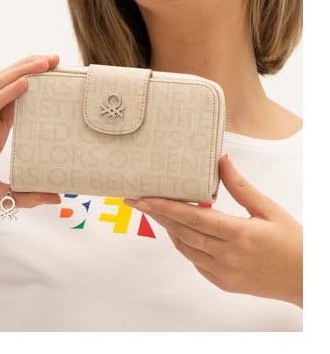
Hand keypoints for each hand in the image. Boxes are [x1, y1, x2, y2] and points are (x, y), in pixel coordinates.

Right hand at [0, 54, 60, 216]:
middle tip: (56, 59)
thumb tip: (57, 197)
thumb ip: (26, 194)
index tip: (60, 78)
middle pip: (11, 86)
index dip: (39, 87)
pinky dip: (3, 94)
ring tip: (43, 63)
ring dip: (21, 73)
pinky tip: (22, 85)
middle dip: (33, 70)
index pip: (21, 101)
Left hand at [125, 155, 302, 306]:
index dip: (166, 207)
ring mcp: (224, 273)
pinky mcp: (223, 283)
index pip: (194, 218)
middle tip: (136, 199)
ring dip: (169, 229)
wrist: (305, 279)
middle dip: (158, 215)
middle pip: (183, 232)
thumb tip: (221, 160)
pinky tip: (180, 230)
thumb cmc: (291, 241)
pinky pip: (196, 262)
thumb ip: (241, 186)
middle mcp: (227, 257)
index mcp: (240, 235)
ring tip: (154, 210)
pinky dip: (185, 244)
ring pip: (186, 248)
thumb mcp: (268, 209)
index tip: (143, 199)